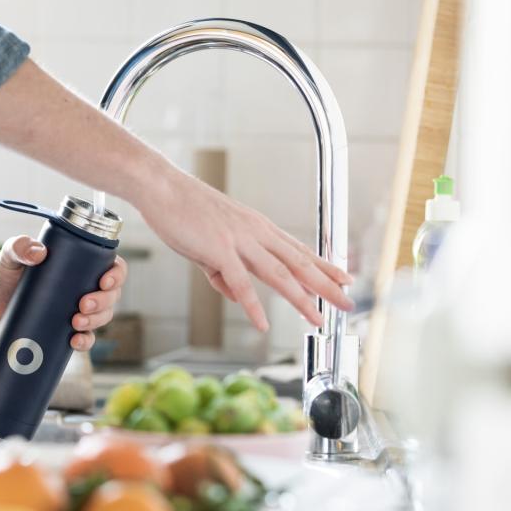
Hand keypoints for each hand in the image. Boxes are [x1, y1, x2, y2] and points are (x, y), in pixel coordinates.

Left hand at [0, 235, 127, 351]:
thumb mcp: (11, 253)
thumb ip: (19, 246)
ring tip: (76, 322)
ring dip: (96, 321)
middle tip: (82, 305)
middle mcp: (85, 286)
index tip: (104, 281)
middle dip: (103, 302)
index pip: (113, 266)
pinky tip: (74, 341)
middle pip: (112, 296)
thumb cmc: (6, 269)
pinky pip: (85, 338)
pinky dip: (85, 342)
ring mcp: (77, 309)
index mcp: (82, 264)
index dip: (117, 275)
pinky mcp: (65, 328)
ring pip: (102, 317)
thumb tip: (38, 252)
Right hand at [141, 171, 353, 331]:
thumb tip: (235, 295)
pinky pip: (240, 283)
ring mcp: (239, 240)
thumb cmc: (182, 210)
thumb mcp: (209, 243)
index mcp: (257, 227)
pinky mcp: (219, 249)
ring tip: (317, 319)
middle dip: (327, 285)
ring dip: (301, 299)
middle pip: (299, 263)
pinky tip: (262, 323)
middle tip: (348, 302)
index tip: (344, 277)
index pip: (298, 249)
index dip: (324, 265)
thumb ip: (223, 271)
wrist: (162, 187)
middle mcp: (256, 232)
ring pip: (279, 274)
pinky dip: (252, 305)